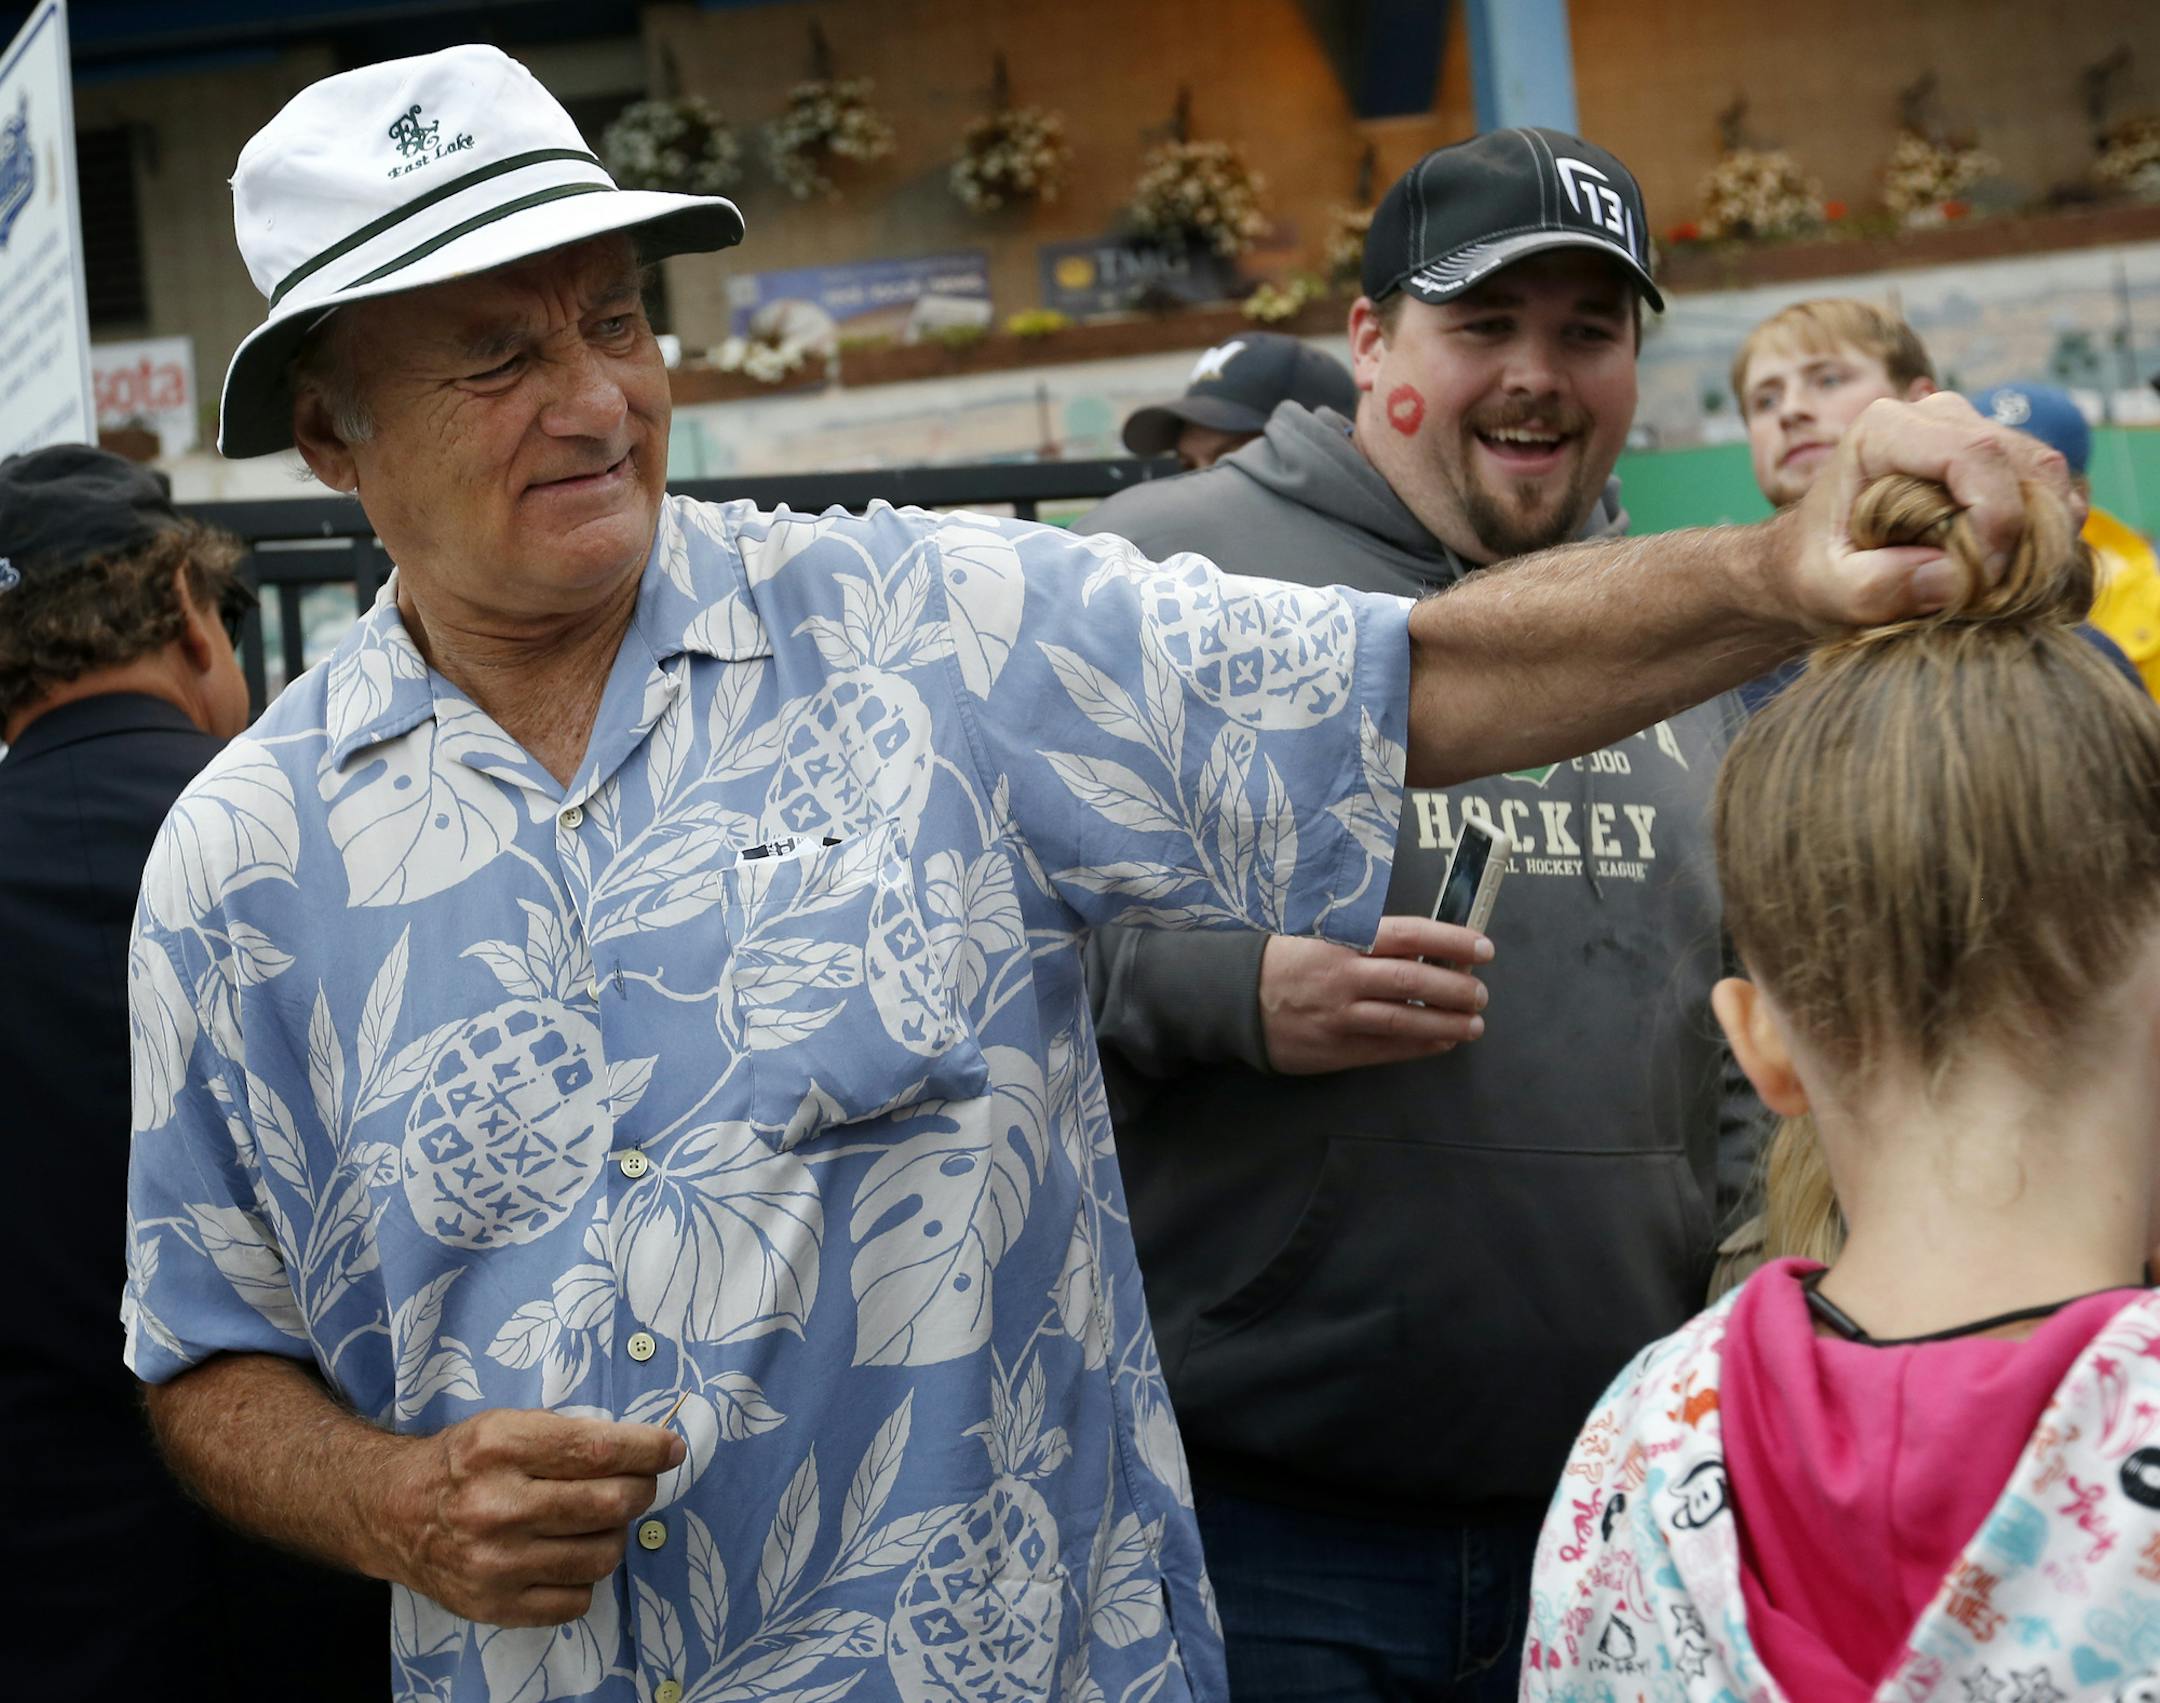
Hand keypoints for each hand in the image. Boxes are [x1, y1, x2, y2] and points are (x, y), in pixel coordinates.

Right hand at [388, 1408, 686, 1627]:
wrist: (395, 1513)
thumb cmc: (464, 1462)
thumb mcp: (507, 1424)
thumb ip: (571, 1435)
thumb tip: (647, 1450)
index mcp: (501, 1448)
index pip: (597, 1449)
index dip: (647, 1449)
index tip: (672, 1449)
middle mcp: (496, 1507)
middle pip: (608, 1504)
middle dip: (641, 1490)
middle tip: (639, 1484)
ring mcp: (495, 1563)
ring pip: (602, 1555)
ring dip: (617, 1534)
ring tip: (600, 1521)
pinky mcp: (495, 1605)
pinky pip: (578, 1599)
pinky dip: (587, 1577)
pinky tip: (570, 1555)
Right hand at [1259, 916, 1490, 1074]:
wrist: (1234, 998)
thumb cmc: (1286, 961)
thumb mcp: (1324, 935)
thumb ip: (1369, 941)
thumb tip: (1428, 950)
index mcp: (1344, 940)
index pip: (1409, 935)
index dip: (1451, 941)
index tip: (1483, 949)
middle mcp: (1344, 977)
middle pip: (1413, 981)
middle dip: (1456, 988)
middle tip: (1481, 994)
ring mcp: (1339, 1016)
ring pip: (1403, 1020)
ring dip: (1446, 1023)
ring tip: (1473, 1025)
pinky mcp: (1334, 1048)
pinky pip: (1386, 1050)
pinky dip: (1419, 1046)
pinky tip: (1442, 1042)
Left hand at [1783, 391, 2077, 632]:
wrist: (1815, 560)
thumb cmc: (1817, 570)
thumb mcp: (1831, 590)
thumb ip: (1881, 586)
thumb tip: (1957, 578)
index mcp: (1885, 429)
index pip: (1973, 456)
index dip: (1996, 519)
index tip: (1982, 579)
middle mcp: (1935, 413)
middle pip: (2021, 462)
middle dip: (2024, 532)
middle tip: (1994, 592)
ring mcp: (1972, 429)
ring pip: (2045, 474)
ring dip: (2040, 535)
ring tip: (1998, 584)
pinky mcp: (1997, 457)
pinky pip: (2049, 489)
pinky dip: (2043, 532)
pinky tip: (2010, 569)